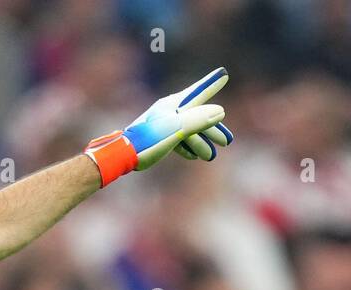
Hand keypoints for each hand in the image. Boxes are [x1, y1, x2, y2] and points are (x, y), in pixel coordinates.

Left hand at [83, 67, 233, 186]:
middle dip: (212, 129)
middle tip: (227, 141)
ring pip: (187, 131)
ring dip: (201, 143)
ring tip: (210, 157)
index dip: (212, 84)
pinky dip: (186, 147)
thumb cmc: (149, 140)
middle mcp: (169, 111)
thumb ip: (199, 119)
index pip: (198, 92)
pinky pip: (176, 140)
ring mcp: (162, 124)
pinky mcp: (156, 138)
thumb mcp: (177, 129)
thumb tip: (221, 111)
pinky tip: (192, 157)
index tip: (224, 73)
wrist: (123, 155)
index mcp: (173, 104)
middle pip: (197, 116)